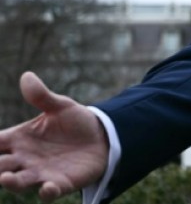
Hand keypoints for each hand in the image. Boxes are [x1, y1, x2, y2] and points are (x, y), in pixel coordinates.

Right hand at [0, 72, 107, 200]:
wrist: (103, 137)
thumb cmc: (74, 122)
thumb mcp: (60, 106)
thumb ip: (42, 96)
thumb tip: (27, 76)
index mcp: (19, 139)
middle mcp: (24, 159)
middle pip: (1, 165)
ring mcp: (40, 173)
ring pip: (19, 182)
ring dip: (12, 182)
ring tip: (6, 179)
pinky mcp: (60, 183)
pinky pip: (49, 192)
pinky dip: (46, 192)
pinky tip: (47, 188)